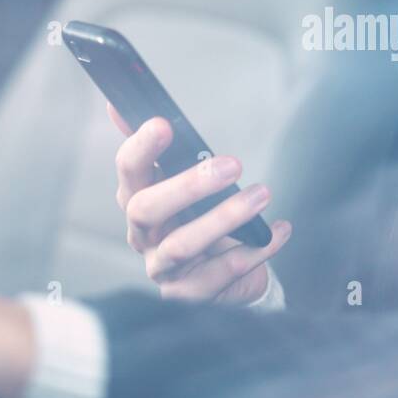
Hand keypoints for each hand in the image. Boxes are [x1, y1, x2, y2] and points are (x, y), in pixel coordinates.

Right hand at [108, 102, 290, 304]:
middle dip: (188, 185)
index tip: (163, 124)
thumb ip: (158, 147)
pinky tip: (279, 230)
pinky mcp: (188, 294)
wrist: (221, 275)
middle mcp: (143, 235)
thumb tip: (118, 104)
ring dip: (225, 218)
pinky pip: (222, 273)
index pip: (128, 171)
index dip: (141, 148)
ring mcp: (162, 267)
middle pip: (147, 209)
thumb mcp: (179, 181)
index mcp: (137, 199)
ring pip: (183, 245)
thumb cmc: (197, 219)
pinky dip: (255, 250)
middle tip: (233, 165)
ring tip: (261, 195)